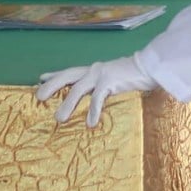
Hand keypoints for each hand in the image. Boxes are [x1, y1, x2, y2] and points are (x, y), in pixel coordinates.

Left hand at [34, 55, 156, 126]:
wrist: (151, 67)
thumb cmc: (134, 76)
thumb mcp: (112, 80)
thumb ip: (100, 86)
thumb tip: (93, 96)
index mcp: (93, 70)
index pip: (69, 72)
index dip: (54, 75)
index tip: (40, 79)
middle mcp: (93, 69)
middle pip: (67, 76)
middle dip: (52, 86)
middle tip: (39, 97)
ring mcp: (101, 74)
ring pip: (77, 89)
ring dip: (67, 104)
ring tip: (59, 118)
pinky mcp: (110, 80)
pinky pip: (98, 97)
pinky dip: (93, 110)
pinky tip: (90, 123)